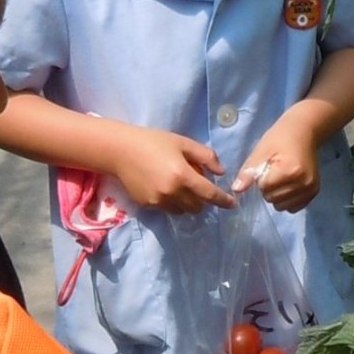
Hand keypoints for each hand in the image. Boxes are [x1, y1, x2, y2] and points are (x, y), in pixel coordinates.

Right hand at [115, 127, 232, 212]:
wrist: (120, 150)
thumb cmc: (153, 141)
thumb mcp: (182, 142)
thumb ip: (205, 156)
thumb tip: (221, 172)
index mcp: (183, 176)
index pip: (210, 194)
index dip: (223, 200)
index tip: (233, 204)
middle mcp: (172, 192)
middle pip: (197, 207)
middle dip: (202, 200)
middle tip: (197, 186)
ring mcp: (158, 201)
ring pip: (182, 211)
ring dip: (187, 203)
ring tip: (180, 187)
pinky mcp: (147, 205)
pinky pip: (167, 209)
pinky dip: (172, 202)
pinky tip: (164, 187)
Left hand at [234, 113, 320, 211]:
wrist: (304, 132)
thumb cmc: (280, 139)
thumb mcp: (261, 151)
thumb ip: (248, 172)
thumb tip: (236, 190)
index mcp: (289, 171)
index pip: (264, 188)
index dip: (261, 178)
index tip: (267, 166)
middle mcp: (303, 183)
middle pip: (273, 199)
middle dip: (268, 188)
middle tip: (274, 172)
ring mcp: (310, 189)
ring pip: (282, 206)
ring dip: (277, 196)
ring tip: (282, 179)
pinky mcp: (314, 192)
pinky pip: (294, 207)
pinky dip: (288, 200)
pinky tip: (289, 186)